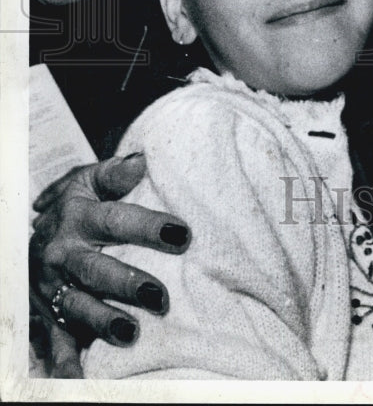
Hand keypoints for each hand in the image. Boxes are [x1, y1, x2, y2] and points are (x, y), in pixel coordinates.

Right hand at [29, 152, 191, 369]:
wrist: (24, 239)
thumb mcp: (86, 182)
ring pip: (78, 307)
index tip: (181, 232)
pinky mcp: (46, 317)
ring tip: (131, 332)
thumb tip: (141, 160)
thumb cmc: (72, 207)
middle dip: (126, 283)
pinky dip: (64, 363)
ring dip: (103, 322)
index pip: (116, 220)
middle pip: (96, 270)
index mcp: (77, 219)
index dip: (147, 226)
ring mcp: (53, 289)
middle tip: (159, 294)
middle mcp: (63, 255)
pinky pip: (54, 343)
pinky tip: (76, 379)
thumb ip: (113, 173)